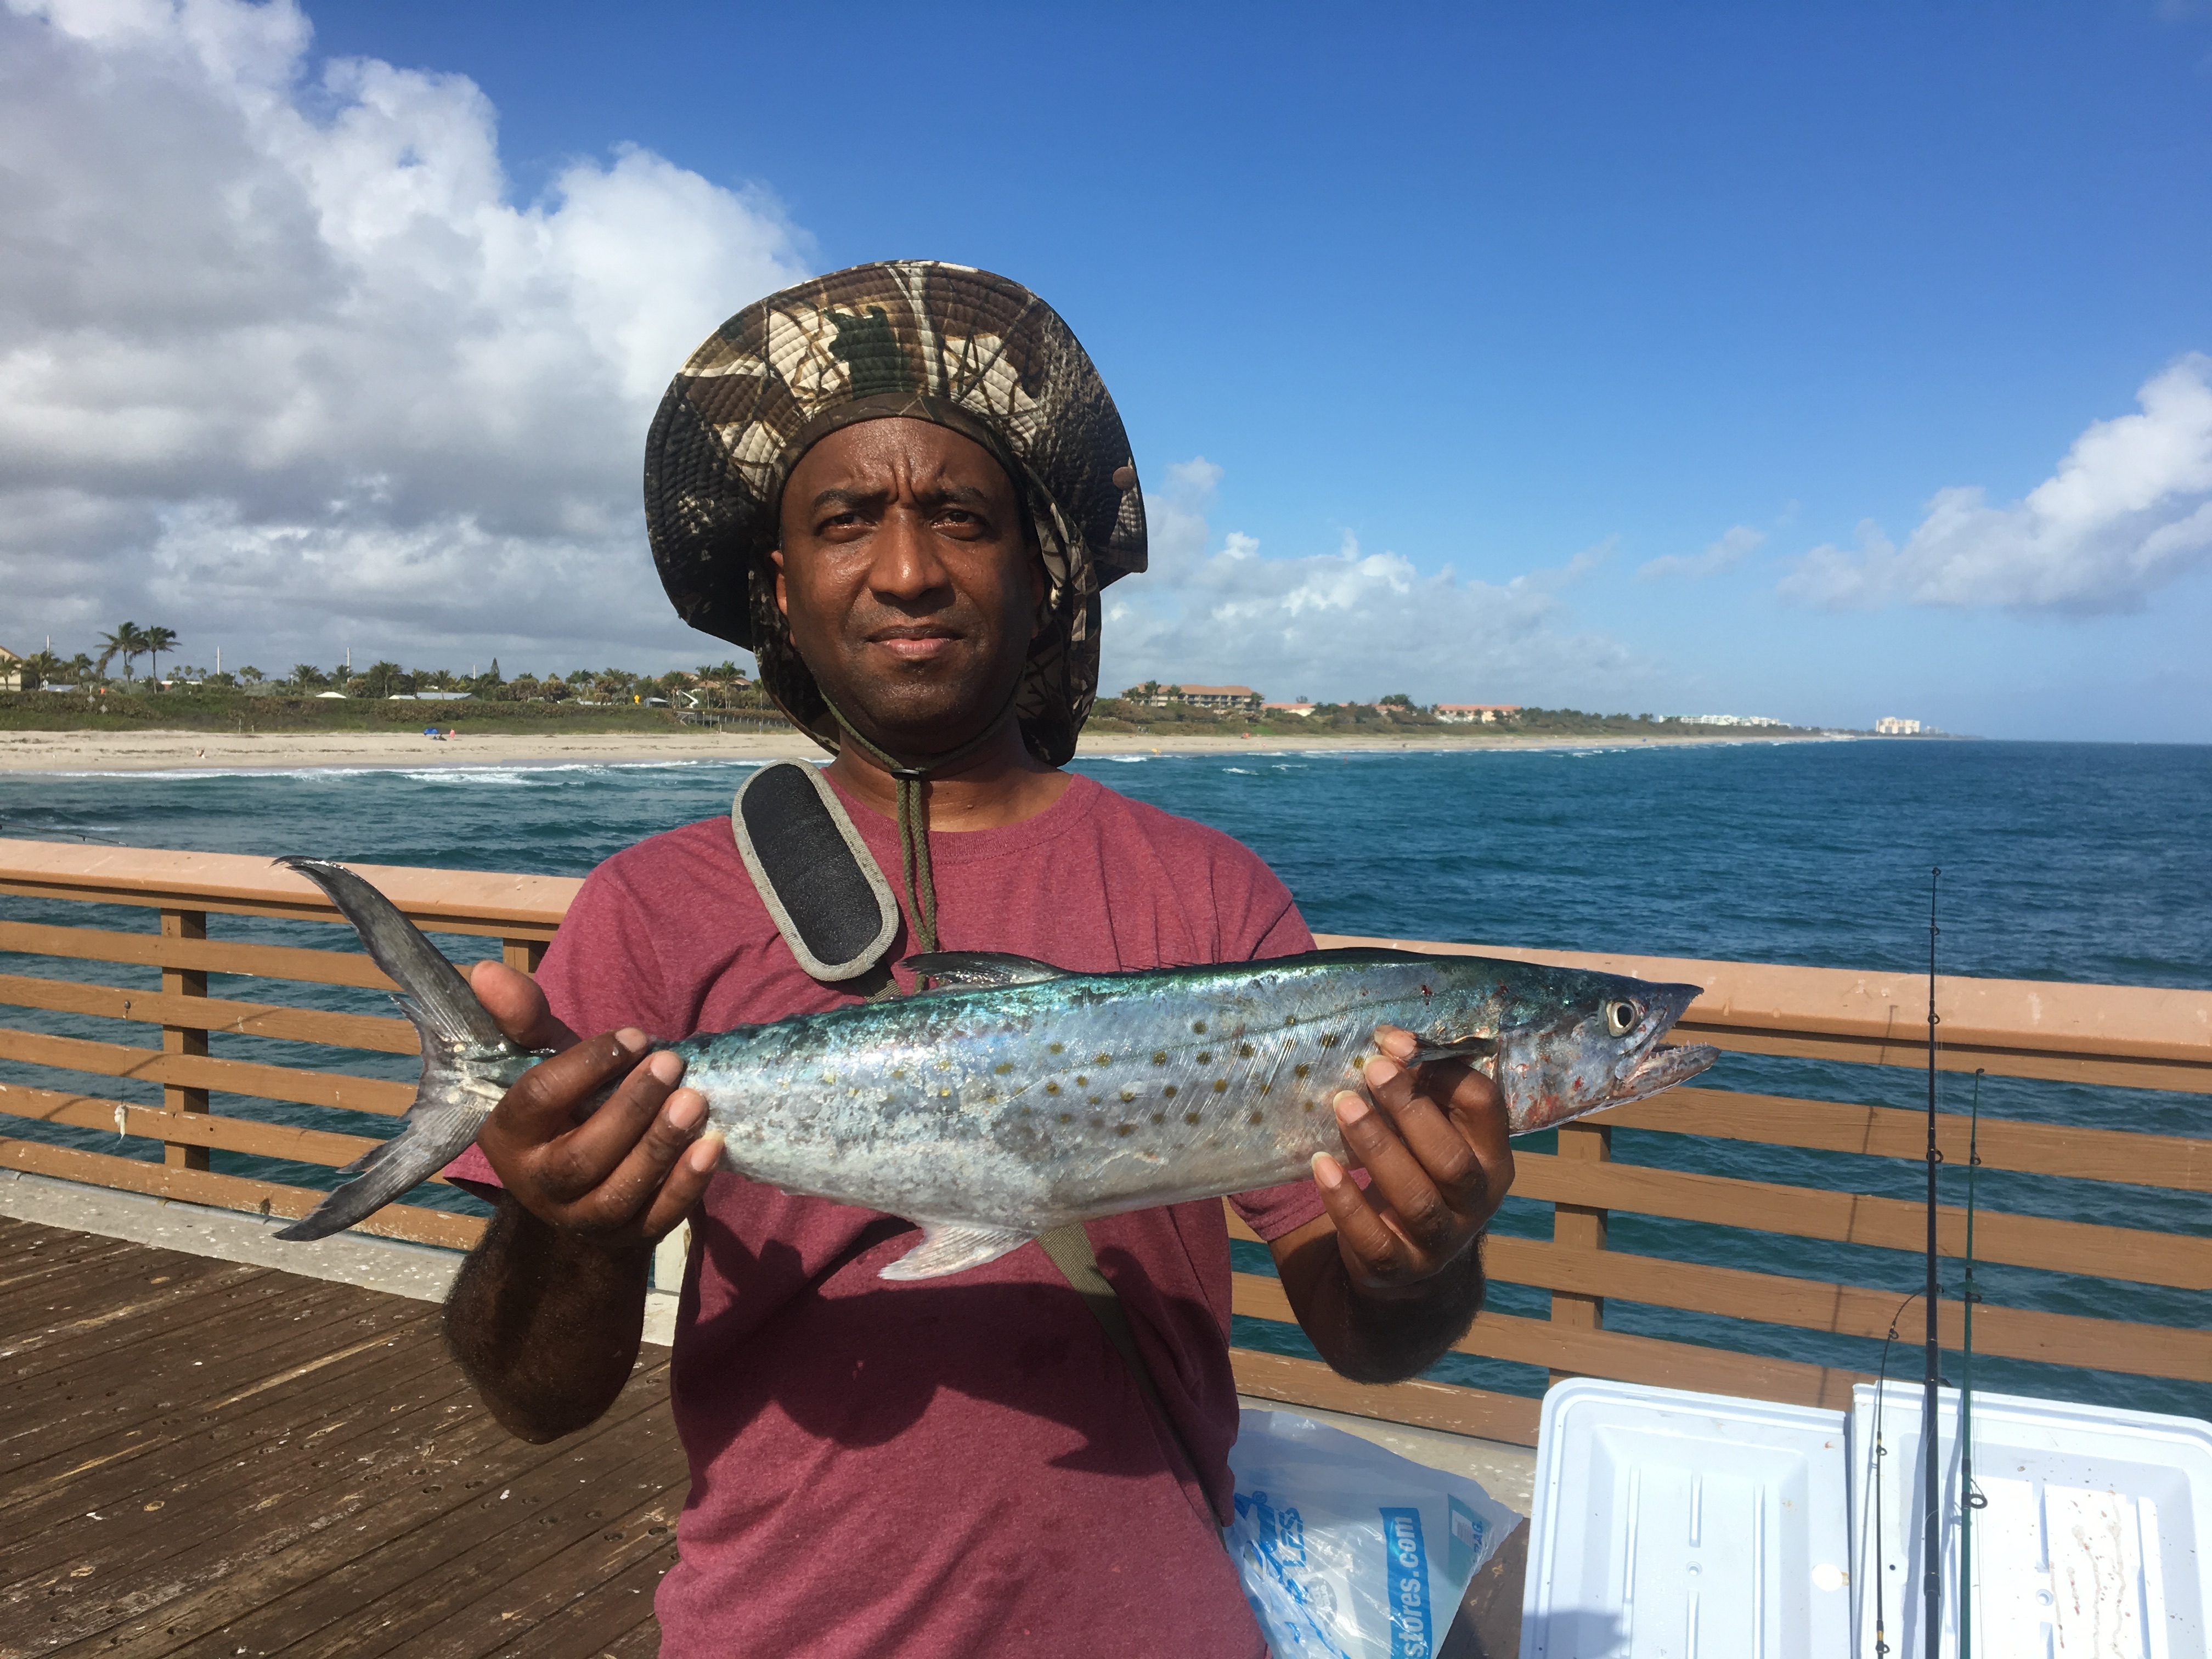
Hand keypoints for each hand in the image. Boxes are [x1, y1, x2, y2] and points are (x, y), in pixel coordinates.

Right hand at [467, 960, 720, 1252]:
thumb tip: (486, 971)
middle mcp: (538, 1184)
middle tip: (672, 1063)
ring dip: (661, 1145)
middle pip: (582, 1154)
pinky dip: (687, 1186)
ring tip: (696, 1101)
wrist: (574, 1187)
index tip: (635, 1036)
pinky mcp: (626, 1237)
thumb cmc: (563, 1106)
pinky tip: (712, 1147)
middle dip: (631, 1107)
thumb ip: (522, 1020)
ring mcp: (582, 1217)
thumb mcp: (540, 1060)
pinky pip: (657, 1219)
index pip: (539, 1098)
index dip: (588, 1065)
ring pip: (619, 1192)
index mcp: (508, 1134)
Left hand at [1310, 1025, 1513, 1297]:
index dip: (1443, 1070)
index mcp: (1491, 1157)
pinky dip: (1345, 1202)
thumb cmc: (1417, 1172)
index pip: (1484, 1108)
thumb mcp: (1428, 1133)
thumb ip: (1419, 1091)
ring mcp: (1439, 1240)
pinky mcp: (1398, 1267)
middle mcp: (1475, 1201)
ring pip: (1414, 1197)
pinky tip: (1322, 1166)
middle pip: (1450, 1157)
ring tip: (1343, 1105)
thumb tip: (1390, 1041)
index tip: (1396, 1043)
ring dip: (1377, 1147)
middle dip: (1410, 1109)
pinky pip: (1373, 1239)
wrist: (1408, 1262)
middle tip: (1371, 1069)